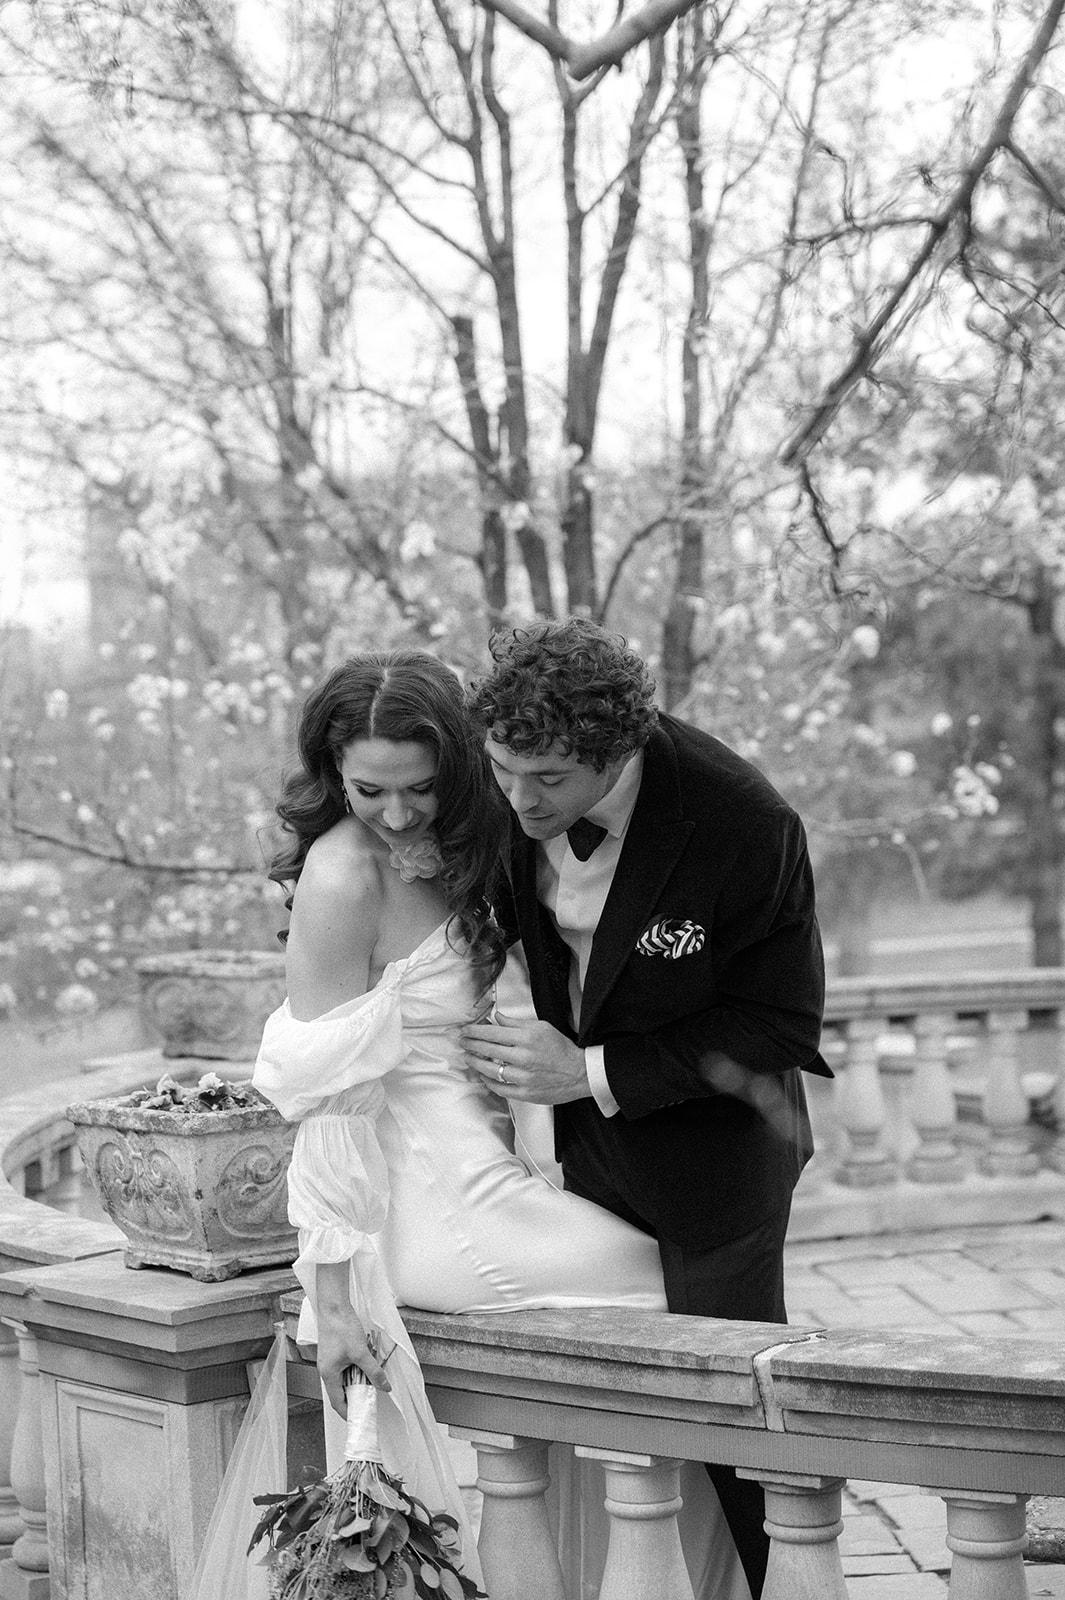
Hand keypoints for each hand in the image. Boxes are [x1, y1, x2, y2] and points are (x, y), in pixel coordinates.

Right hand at [307, 1302, 392, 1418]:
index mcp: (328, 1375)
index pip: (338, 1402)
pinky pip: (344, 1368)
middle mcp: (326, 1370)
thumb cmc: (341, 1327)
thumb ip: (373, 1372)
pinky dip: (355, 1369)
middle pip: (341, 1391)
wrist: (333, 1306)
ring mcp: (329, 1361)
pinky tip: (365, 1364)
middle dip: (356, 1396)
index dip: (349, 1412)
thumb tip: (384, 1387)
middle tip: (370, 1399)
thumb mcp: (361, 1353)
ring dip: (356, 1381)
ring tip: (370, 1380)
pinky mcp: (333, 1352)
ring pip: (344, 1379)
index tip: (360, 1417)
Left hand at [462, 1013, 589, 1104]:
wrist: (579, 1073)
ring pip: (491, 1070)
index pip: (492, 1033)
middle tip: (462, 1041)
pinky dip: (489, 1081)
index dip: (475, 1031)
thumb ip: (516, 1023)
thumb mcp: (541, 1027)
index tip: (466, 1030)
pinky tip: (483, 1075)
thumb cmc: (560, 1049)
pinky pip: (500, 1088)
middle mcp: (523, 1057)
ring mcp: (523, 1077)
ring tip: (468, 1057)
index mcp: (526, 1038)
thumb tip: (497, 1018)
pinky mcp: (525, 1093)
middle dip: (471, 1045)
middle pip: (488, 1050)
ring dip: (476, 1063)